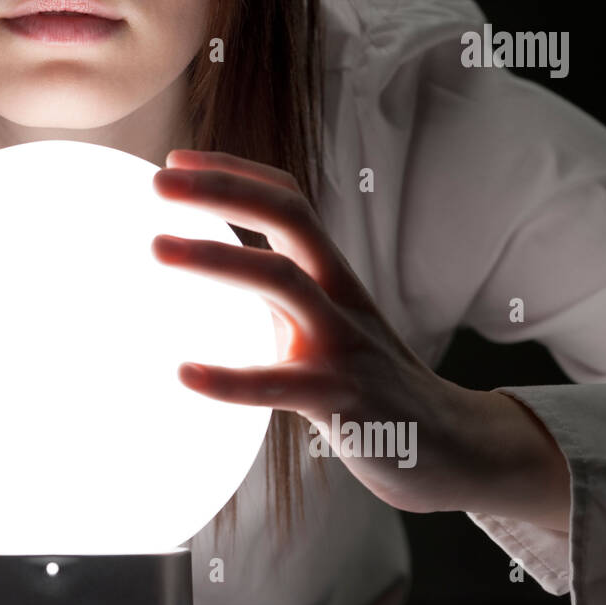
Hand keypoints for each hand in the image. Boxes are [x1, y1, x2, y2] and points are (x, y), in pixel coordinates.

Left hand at [151, 148, 569, 529]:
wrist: (449, 446)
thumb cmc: (369, 382)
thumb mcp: (327, 322)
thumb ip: (280, 294)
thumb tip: (209, 269)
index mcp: (333, 274)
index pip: (288, 199)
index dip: (234, 171)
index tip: (174, 158)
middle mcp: (342, 295)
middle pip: (288, 218)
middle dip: (223, 190)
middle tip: (158, 181)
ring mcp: (345, 344)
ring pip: (284, 282)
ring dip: (217, 258)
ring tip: (156, 248)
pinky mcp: (344, 400)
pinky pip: (280, 385)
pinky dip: (229, 379)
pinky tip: (182, 373)